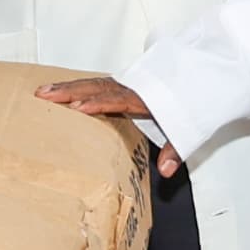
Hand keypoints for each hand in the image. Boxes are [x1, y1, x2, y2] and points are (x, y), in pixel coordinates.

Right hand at [36, 76, 182, 178]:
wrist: (205, 79)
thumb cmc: (193, 103)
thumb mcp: (188, 128)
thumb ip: (174, 148)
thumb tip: (166, 171)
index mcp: (145, 96)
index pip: (117, 99)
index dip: (98, 103)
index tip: (78, 107)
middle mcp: (132, 86)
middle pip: (97, 86)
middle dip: (69, 91)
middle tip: (44, 95)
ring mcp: (126, 83)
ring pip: (93, 82)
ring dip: (68, 86)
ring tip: (44, 91)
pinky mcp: (124, 84)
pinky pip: (97, 83)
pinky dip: (78, 85)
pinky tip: (63, 90)